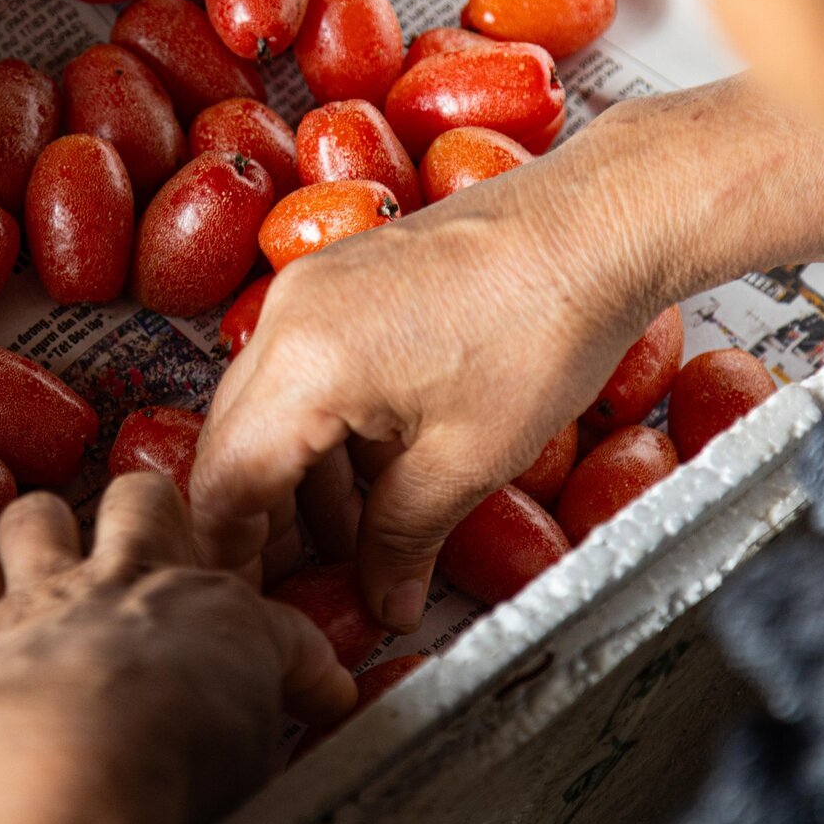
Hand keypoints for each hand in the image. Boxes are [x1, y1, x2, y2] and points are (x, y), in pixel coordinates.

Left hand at [0, 473, 355, 823]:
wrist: (70, 769)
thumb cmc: (172, 761)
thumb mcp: (264, 742)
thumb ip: (276, 710)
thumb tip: (322, 700)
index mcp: (208, 606)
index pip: (256, 602)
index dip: (276, 641)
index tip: (291, 678)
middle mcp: (125, 584)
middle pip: (140, 498)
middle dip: (143, 512)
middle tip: (144, 547)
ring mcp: (41, 599)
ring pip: (35, 514)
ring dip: (40, 532)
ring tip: (45, 561)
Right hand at [191, 118, 666, 632]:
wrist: (596, 223)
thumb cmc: (548, 324)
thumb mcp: (469, 459)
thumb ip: (403, 540)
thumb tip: (383, 601)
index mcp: (305, 363)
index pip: (226, 481)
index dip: (231, 554)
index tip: (250, 601)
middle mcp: (287, 314)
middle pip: (233, 441)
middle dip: (259, 521)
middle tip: (296, 584)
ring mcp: (310, 286)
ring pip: (267, 404)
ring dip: (296, 478)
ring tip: (352, 541)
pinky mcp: (342, 276)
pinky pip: (302, 365)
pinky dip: (323, 427)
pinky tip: (373, 472)